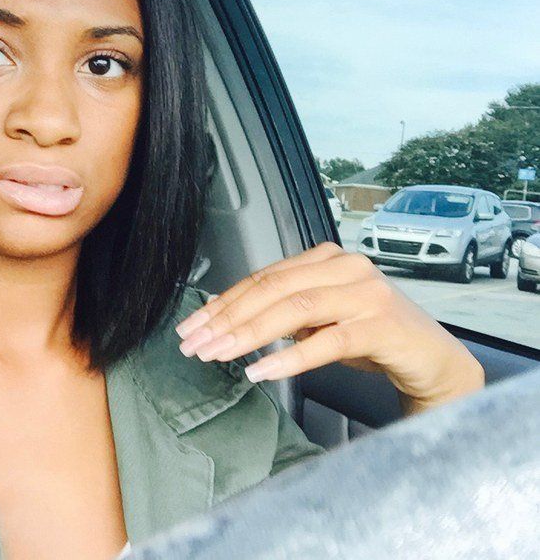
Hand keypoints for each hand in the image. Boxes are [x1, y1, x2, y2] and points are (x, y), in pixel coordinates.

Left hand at [175, 242, 484, 413]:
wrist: (435, 360)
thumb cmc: (373, 337)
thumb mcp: (319, 320)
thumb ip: (279, 313)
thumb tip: (221, 315)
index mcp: (325, 259)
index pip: (262, 278)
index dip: (223, 302)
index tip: (193, 326)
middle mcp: (345, 268)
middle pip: (272, 290)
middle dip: (227, 318)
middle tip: (196, 344)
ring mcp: (366, 293)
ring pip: (294, 308)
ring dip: (250, 334)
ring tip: (220, 354)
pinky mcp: (382, 324)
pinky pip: (328, 340)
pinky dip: (290, 357)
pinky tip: (263, 369)